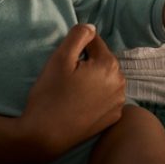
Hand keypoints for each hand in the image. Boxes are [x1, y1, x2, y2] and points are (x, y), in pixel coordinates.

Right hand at [20, 24, 125, 160]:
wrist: (44, 136)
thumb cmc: (50, 95)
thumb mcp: (60, 58)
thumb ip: (78, 36)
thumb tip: (92, 27)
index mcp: (109, 64)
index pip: (95, 42)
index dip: (77, 48)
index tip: (65, 61)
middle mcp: (120, 82)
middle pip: (102, 60)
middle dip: (87, 63)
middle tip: (67, 77)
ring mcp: (118, 102)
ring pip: (105, 78)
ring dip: (93, 79)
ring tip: (73, 90)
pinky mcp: (113, 118)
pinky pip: (106, 97)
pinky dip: (97, 96)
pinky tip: (80, 103)